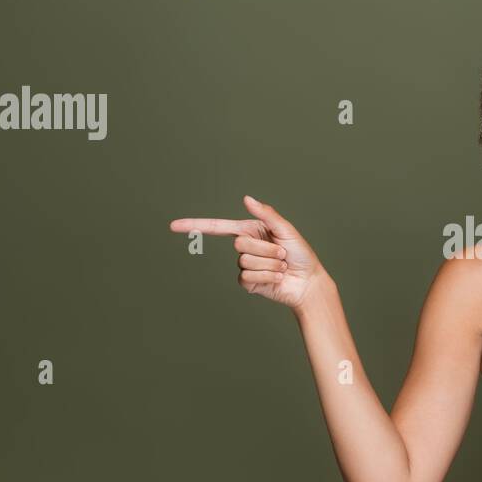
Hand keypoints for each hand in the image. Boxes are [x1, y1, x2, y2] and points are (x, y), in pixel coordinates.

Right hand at [169, 195, 326, 310]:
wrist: (308, 282)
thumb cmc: (301, 254)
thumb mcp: (286, 230)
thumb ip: (267, 214)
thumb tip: (246, 198)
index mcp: (250, 231)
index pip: (217, 227)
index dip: (194, 225)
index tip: (173, 226)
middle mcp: (245, 247)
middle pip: (240, 244)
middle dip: (267, 249)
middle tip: (282, 253)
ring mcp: (245, 266)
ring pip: (246, 262)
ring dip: (270, 264)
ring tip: (282, 266)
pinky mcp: (248, 283)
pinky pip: (248, 277)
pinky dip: (268, 277)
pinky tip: (277, 278)